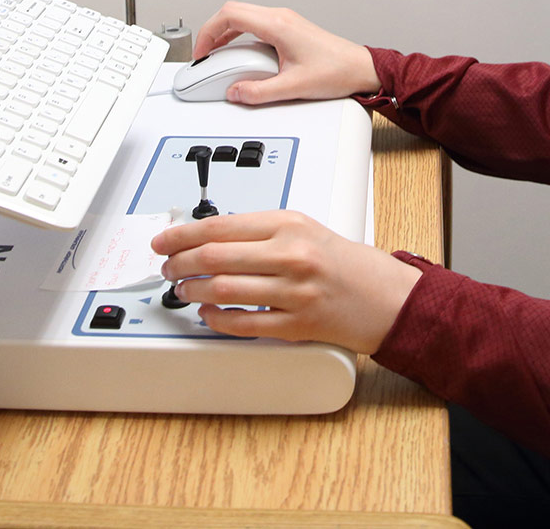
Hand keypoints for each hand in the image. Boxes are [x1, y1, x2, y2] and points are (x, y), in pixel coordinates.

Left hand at [152, 209, 422, 354]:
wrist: (385, 296)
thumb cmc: (343, 263)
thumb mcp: (304, 229)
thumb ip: (260, 231)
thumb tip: (208, 237)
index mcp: (289, 224)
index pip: (220, 225)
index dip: (182, 234)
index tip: (164, 240)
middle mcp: (291, 254)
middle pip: (215, 256)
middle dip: (179, 263)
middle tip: (167, 268)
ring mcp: (294, 291)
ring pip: (223, 289)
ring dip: (192, 291)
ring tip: (182, 290)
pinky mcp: (297, 325)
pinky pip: (244, 324)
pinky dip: (217, 319)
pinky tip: (207, 314)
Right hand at [190, 2, 378, 105]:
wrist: (360, 68)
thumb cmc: (336, 71)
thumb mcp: (293, 87)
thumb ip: (259, 92)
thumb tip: (235, 92)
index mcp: (277, 25)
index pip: (229, 15)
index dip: (208, 32)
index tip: (202, 52)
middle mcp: (280, 17)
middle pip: (232, 12)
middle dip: (213, 32)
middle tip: (205, 55)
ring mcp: (285, 20)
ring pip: (243, 16)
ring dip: (226, 33)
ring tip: (217, 56)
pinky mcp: (289, 27)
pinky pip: (255, 23)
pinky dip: (240, 36)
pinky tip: (239, 55)